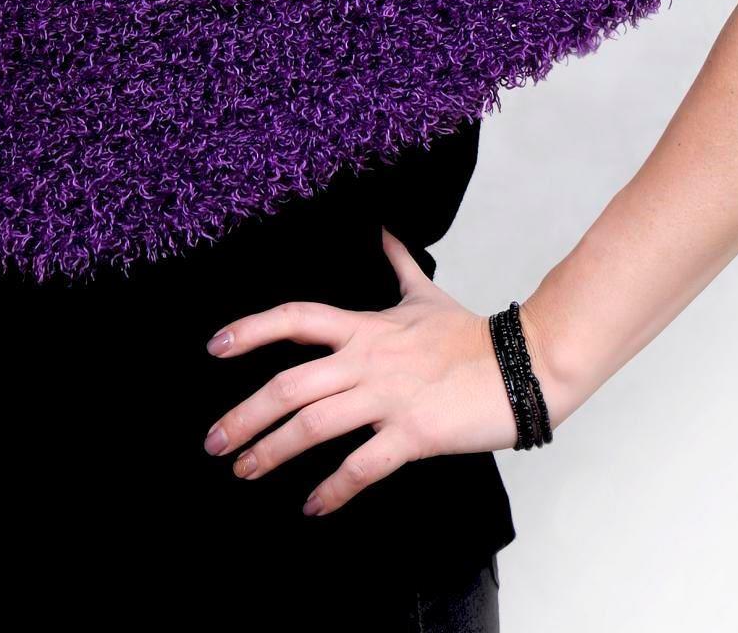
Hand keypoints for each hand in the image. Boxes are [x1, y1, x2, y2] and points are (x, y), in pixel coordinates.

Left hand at [201, 225, 567, 516]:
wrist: (523, 365)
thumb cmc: (470, 333)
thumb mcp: (424, 293)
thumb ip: (397, 264)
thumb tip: (382, 229)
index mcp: (364, 327)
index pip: (296, 318)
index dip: (252, 329)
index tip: (215, 347)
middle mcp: (367, 360)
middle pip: (290, 383)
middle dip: (246, 414)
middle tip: (215, 441)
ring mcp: (388, 397)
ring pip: (315, 424)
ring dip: (273, 451)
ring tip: (245, 470)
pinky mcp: (413, 433)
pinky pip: (363, 465)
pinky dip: (334, 489)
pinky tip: (313, 507)